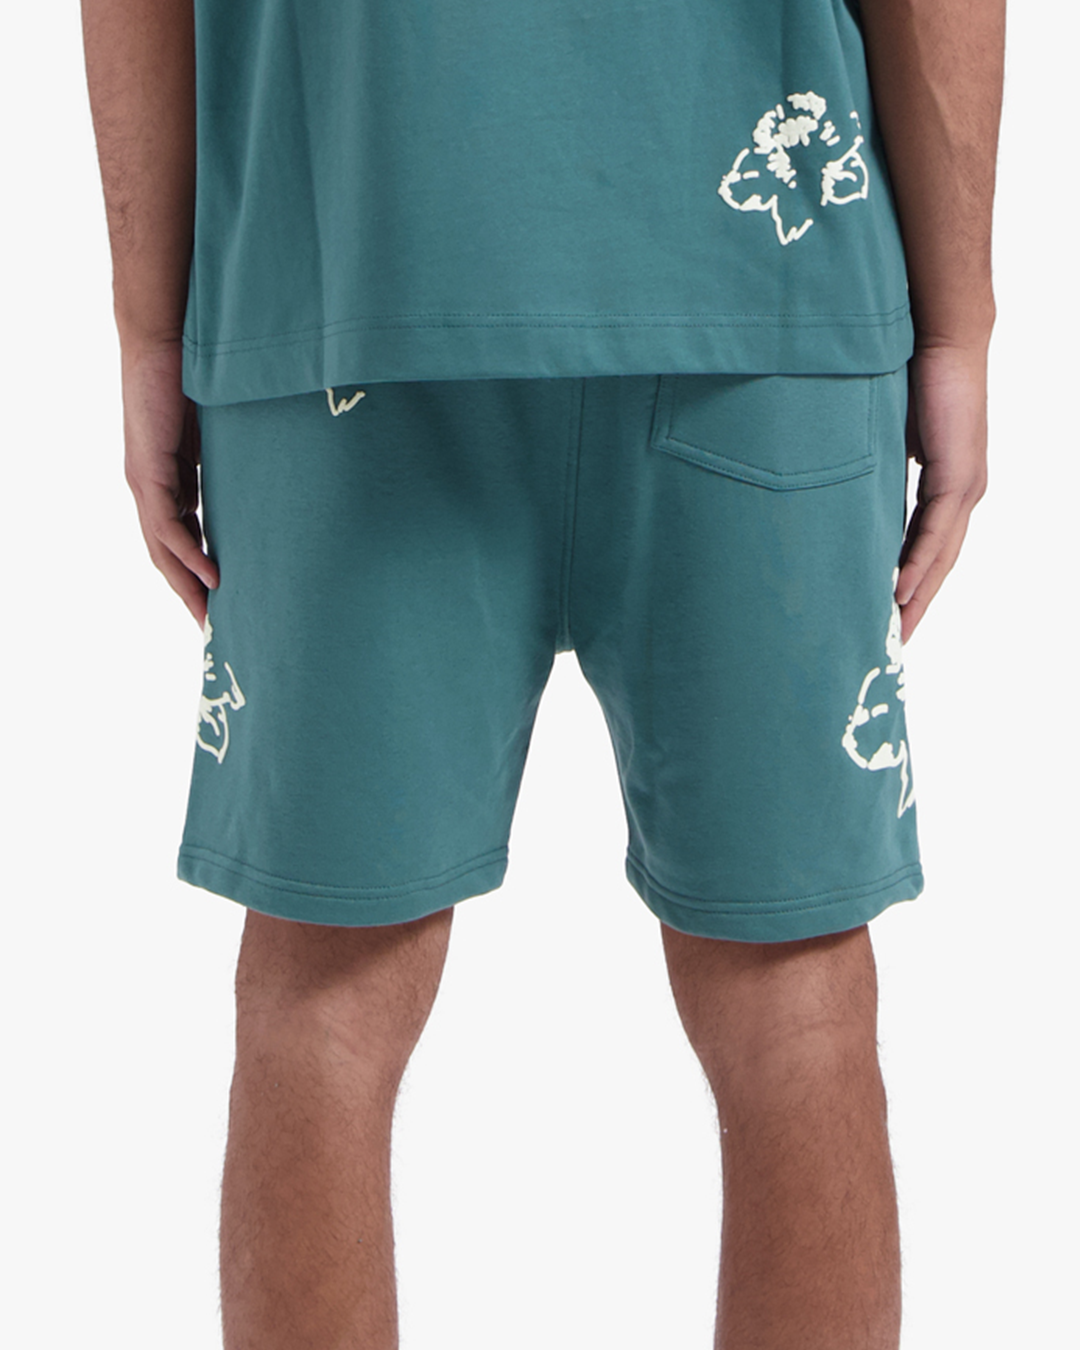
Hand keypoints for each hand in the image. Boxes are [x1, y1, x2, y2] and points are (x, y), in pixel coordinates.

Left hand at [120, 336, 217, 626]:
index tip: (224, 602)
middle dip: (190, 594)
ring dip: (187, 586)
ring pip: (163, 549)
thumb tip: (273, 476)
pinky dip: (189, 555)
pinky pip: (167, 526)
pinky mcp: (147, 470)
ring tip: (212, 618)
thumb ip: (235, 461)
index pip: (181, 538)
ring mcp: (145, 481)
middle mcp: (151, 486)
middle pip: (167, 555)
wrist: (166, 338)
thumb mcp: (222, 432)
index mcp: (169, 478)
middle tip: (216, 628)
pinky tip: (211, 578)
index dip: (197, 572)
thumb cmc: (197, 373)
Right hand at [895, 342, 989, 642]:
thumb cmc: (910, 376)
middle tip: (887, 646)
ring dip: (916, 599)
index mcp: (946, 487)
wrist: (941, 336)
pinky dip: (917, 566)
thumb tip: (841, 487)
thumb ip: (873, 467)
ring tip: (891, 633)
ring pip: (940, 558)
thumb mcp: (884, 436)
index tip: (884, 618)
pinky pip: (936, 533)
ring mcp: (964, 487)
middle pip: (937, 566)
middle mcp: (962, 494)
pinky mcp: (959, 475)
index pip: (926, 549)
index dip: (907, 585)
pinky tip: (899, 593)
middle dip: (914, 609)